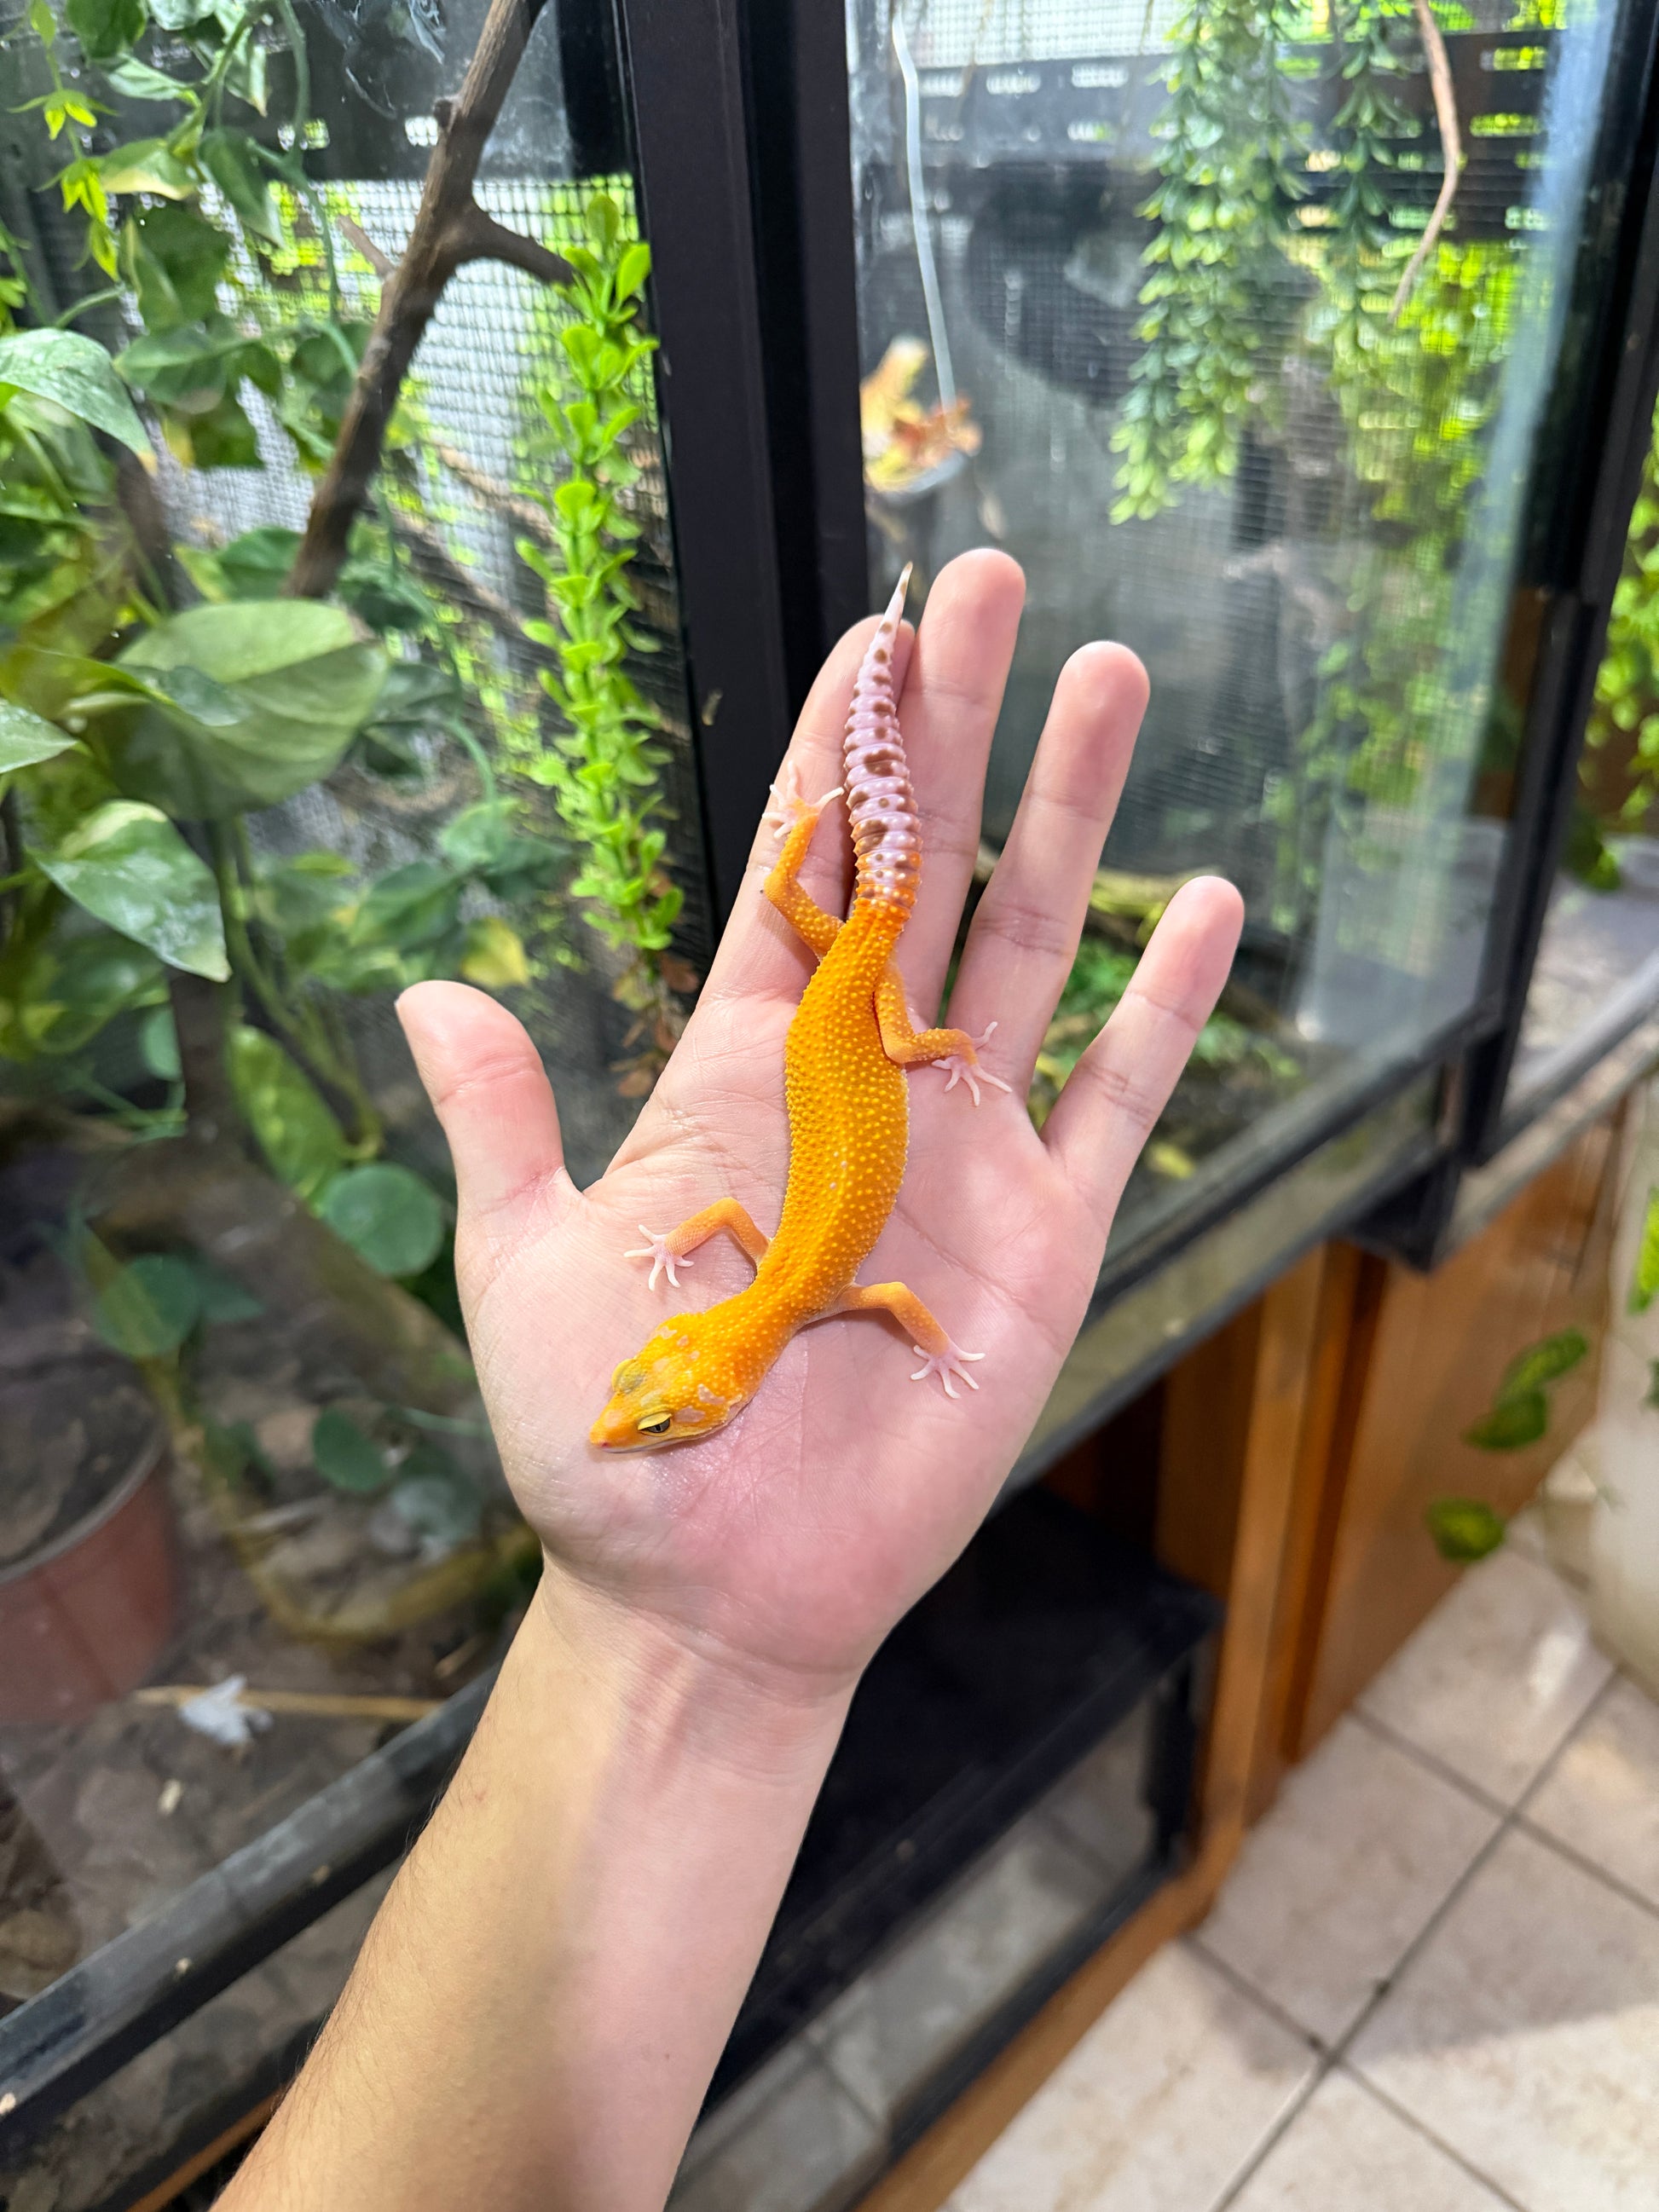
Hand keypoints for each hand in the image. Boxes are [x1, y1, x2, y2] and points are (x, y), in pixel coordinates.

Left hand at [398, 550, 1241, 1706]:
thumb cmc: (614, 1439)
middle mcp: (866, 1074)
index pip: (802, 867)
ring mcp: (964, 1144)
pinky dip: (1166, 1006)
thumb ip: (502, 1127)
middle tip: (991, 586)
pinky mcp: (1045, 1235)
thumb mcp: (528, 1272)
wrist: (716, 1588)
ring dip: (1073, 813)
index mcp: (746, 1061)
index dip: (836, 749)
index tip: (871, 631)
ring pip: (1036, 943)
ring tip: (1112, 681)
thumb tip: (431, 996)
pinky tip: (1208, 902)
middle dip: (958, 725)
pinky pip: (1122, 1098)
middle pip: (928, 863)